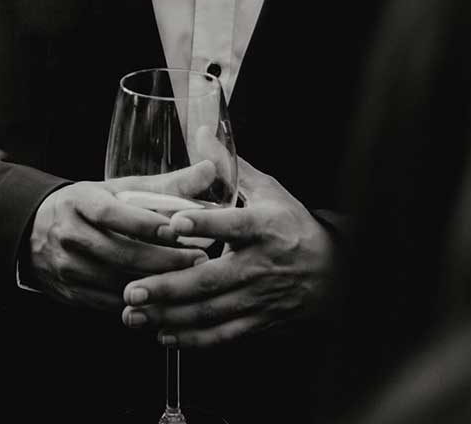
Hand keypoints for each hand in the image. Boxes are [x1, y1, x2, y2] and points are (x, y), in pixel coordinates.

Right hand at [24, 161, 216, 310]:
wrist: (32, 232)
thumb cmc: (89, 208)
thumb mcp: (117, 191)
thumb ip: (165, 185)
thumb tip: (210, 169)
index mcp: (78, 201)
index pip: (111, 214)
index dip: (145, 224)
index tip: (181, 229)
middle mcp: (68, 233)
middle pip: (118, 252)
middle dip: (163, 259)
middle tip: (200, 260)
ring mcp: (66, 266)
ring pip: (116, 282)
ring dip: (156, 284)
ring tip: (190, 281)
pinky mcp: (70, 293)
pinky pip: (110, 303)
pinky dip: (140, 303)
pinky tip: (166, 299)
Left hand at [121, 159, 336, 346]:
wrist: (338, 275)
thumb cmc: (294, 227)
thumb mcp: (269, 192)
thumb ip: (231, 167)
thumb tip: (201, 131)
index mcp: (265, 227)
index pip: (234, 224)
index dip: (206, 224)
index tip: (175, 224)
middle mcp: (262, 265)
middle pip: (213, 279)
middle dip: (170, 287)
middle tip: (132, 291)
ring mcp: (262, 297)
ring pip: (212, 311)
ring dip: (171, 317)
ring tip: (134, 315)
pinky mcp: (262, 321)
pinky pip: (226, 335)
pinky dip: (194, 339)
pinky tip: (164, 335)